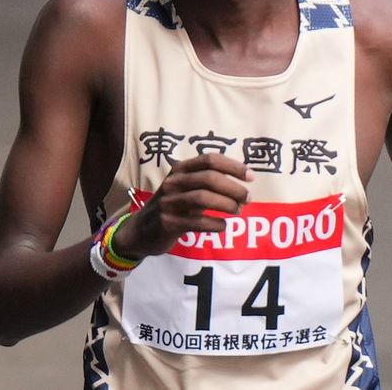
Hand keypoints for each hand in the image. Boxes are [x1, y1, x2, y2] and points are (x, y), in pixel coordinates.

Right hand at [112, 153, 252, 259]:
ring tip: (238, 211)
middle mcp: (173, 182)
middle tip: (248, 198)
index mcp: (180, 169)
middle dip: (233, 188)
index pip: (210, 160)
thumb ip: (207, 182)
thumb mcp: (185, 188)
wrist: (140, 231)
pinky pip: (196, 222)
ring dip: (226, 204)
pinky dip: (215, 224)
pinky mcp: (168, 223)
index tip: (251, 177)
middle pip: (209, 178)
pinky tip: (223, 226)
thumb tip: (243, 182)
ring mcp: (169, 202)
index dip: (233, 166)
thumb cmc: (172, 207)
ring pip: (202, 198)